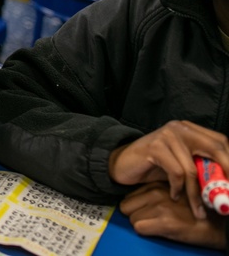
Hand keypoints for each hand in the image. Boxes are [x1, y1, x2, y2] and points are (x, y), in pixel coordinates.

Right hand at [109, 121, 228, 219]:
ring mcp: (167, 136)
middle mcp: (180, 128)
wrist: (120, 163)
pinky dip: (177, 188)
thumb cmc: (153, 166)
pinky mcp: (154, 147)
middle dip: (225, 174)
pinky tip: (173, 195)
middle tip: (226, 198)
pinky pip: (176, 172)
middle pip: (214, 149)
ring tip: (198, 209)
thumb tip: (226, 186)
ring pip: (193, 169)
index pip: (220, 142)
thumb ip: (200, 167)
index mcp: (190, 130)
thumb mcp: (181, 164)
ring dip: (197, 194)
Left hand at [121, 182, 226, 248]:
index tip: (145, 212)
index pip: (130, 196)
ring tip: (157, 225)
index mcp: (157, 185)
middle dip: (134, 215)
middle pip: (126, 206)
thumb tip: (136, 202)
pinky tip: (159, 231)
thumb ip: (156, 194)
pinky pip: (139, 228)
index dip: (136, 207)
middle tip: (149, 220)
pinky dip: (146, 231)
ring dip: (141, 224)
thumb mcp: (173, 194)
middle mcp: (156, 194)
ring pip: (131, 218)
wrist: (218, 223)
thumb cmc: (195, 211)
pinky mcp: (165, 223)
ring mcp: (160, 208)